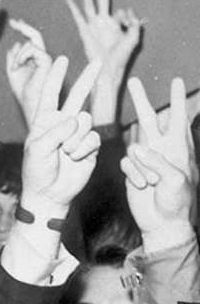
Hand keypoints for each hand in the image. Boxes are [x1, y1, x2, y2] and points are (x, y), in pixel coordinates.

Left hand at [5, 19, 51, 126]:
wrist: (30, 105)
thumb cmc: (23, 93)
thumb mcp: (13, 73)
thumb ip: (13, 59)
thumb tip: (16, 44)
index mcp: (35, 61)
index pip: (31, 41)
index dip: (23, 30)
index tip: (14, 23)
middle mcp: (43, 58)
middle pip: (35, 37)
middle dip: (24, 27)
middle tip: (14, 22)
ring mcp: (46, 60)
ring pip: (31, 43)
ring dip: (19, 54)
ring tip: (14, 68)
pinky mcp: (48, 62)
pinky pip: (33, 50)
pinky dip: (22, 56)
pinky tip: (17, 66)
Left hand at [21, 57, 102, 213]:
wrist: (50, 193)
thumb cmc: (37, 170)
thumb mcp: (37, 149)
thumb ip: (55, 132)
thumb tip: (76, 120)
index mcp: (44, 120)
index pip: (50, 93)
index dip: (55, 76)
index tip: (61, 59)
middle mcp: (62, 123)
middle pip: (77, 96)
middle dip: (87, 78)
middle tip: (98, 60)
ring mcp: (78, 134)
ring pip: (86, 121)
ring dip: (75, 138)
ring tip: (65, 153)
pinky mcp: (90, 146)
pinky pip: (93, 138)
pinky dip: (83, 149)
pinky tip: (75, 158)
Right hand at [66, 0, 140, 83]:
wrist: (108, 68)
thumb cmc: (121, 57)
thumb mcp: (134, 38)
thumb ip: (134, 22)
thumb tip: (125, 8)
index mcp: (116, 25)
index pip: (121, 11)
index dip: (127, 16)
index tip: (129, 23)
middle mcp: (103, 23)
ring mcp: (93, 25)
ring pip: (89, 4)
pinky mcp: (84, 31)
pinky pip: (78, 16)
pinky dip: (73, 7)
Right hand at [120, 78, 194, 249]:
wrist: (162, 222)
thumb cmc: (176, 201)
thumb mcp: (175, 180)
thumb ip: (157, 161)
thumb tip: (136, 149)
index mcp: (179, 148)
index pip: (178, 118)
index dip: (176, 100)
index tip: (175, 81)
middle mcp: (161, 149)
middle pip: (149, 118)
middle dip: (141, 99)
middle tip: (133, 81)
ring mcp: (145, 159)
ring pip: (134, 146)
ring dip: (139, 165)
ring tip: (149, 182)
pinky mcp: (132, 169)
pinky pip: (125, 163)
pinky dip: (132, 174)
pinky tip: (141, 186)